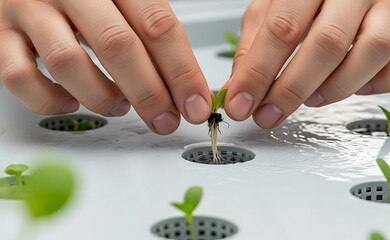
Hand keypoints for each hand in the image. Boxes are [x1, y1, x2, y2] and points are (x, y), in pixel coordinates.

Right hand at [0, 0, 211, 134]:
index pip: (157, 25)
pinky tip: (71, 102)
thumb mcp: (124, 0)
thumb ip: (152, 32)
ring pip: (69, 64)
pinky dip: (50, 101)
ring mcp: (30, 10)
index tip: (195, 104)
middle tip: (166, 119)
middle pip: (118, 46)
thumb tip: (188, 85)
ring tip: (119, 105)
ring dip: (103, 97)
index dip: (182, 71)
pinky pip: (20, 76)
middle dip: (150, 94)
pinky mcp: (1, 34)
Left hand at [223, 0, 389, 127]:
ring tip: (312, 98)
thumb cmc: (301, 2)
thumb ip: (252, 49)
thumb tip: (239, 91)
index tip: (241, 103)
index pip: (282, 28)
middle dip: (292, 89)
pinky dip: (384, 81)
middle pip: (328, 43)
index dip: (258, 72)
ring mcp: (385, 8)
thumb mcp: (267, 14)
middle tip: (269, 113)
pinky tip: (357, 86)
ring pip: (374, 50)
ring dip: (337, 87)